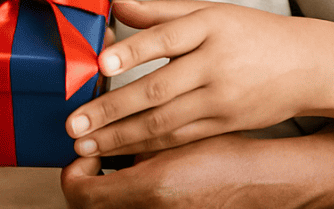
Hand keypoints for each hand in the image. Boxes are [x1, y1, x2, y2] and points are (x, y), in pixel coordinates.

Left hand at [61, 133, 277, 208]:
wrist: (259, 182)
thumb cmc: (226, 156)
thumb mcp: (178, 134)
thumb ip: (138, 135)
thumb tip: (106, 133)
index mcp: (151, 188)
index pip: (81, 190)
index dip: (75, 169)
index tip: (85, 149)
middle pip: (89, 204)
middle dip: (86, 177)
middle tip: (92, 155)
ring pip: (107, 208)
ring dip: (103, 185)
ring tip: (114, 161)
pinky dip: (123, 193)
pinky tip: (136, 173)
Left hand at [67, 1, 315, 156]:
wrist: (307, 65)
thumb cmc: (252, 32)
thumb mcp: (212, 11)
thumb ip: (163, 12)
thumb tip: (117, 7)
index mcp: (211, 26)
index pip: (166, 38)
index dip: (132, 51)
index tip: (101, 64)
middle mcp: (215, 63)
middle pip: (158, 89)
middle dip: (112, 109)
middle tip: (73, 123)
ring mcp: (221, 98)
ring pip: (164, 122)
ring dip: (120, 136)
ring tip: (84, 144)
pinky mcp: (225, 124)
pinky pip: (179, 138)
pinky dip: (147, 147)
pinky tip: (119, 150)